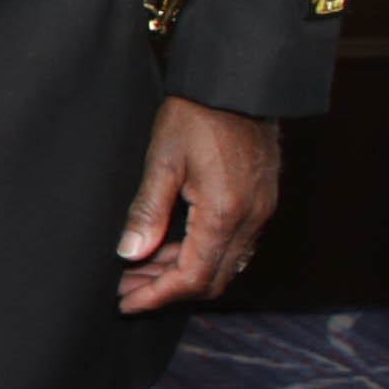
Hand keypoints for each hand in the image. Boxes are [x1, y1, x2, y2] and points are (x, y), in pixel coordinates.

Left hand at [116, 98, 281, 312]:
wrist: (239, 85)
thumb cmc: (198, 115)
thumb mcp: (162, 161)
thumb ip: (147, 211)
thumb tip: (129, 253)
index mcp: (224, 214)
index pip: (193, 276)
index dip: (158, 296)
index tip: (126, 304)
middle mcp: (250, 221)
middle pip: (212, 278)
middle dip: (167, 290)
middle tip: (127, 289)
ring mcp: (260, 212)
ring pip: (224, 263)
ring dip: (183, 272)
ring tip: (140, 268)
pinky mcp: (261, 202)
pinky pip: (234, 244)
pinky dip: (201, 253)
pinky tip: (170, 246)